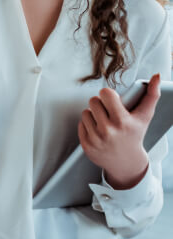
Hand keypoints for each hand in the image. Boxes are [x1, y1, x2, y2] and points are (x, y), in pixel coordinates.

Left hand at [78, 73, 160, 188]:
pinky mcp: (86, 145)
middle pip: (93, 101)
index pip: (105, 93)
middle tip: (108, 113)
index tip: (113, 101)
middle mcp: (108, 130)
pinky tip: (98, 132)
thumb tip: (157, 75)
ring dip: (93, 115)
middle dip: (100, 105)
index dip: (108, 95)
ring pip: (85, 112)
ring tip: (104, 123)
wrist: (127, 162)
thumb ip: (152, 95)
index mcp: (122, 121)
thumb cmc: (135, 135)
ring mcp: (96, 139)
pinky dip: (88, 126)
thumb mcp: (144, 117)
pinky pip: (80, 124)